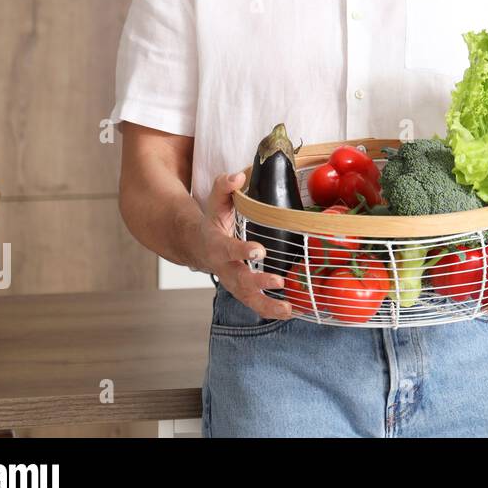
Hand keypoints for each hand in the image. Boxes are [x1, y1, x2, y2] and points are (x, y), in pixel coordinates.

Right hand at [198, 171, 292, 319]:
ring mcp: (232, 282)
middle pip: (239, 280)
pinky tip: (290, 311)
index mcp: (217, 245)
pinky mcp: (242, 291)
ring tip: (288, 310)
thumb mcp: (215, 202)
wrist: (197, 246)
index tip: (258, 251)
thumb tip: (238, 175)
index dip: (242, 250)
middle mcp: (224, 268)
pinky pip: (254, 304)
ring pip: (247, 298)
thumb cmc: (212, 222)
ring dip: (267, 305)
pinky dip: (270, 311)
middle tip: (278, 281)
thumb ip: (224, 187)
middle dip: (258, 282)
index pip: (228, 249)